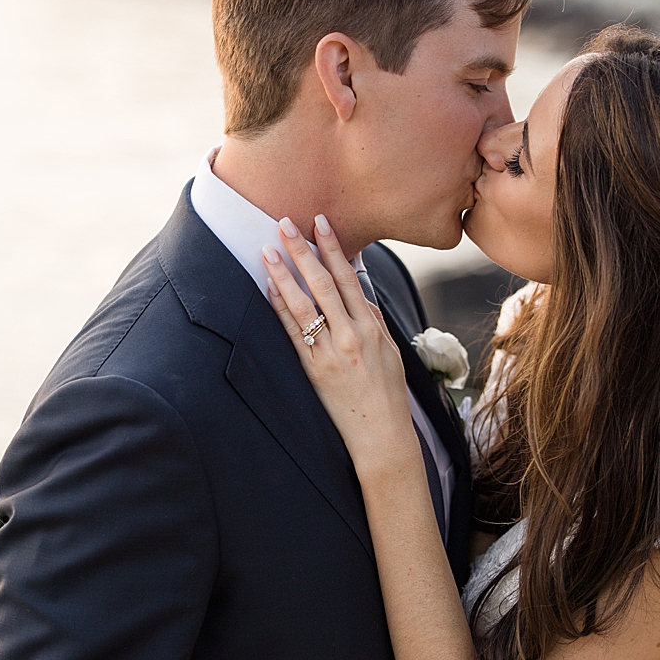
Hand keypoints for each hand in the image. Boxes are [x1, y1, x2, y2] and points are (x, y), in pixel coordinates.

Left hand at [262, 216, 420, 474]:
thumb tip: (359, 291)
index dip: (333, 248)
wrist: (381, 436)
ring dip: (283, 274)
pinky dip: (280, 309)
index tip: (320, 223)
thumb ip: (375, 320)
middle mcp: (351, 336)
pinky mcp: (313, 370)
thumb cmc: (388, 395)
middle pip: (322, 284)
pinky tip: (269, 289)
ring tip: (268, 250)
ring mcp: (330, 353)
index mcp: (372, 328)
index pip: (348, 278)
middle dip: (303, 251)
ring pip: (303, 304)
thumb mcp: (392, 352)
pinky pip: (293, 333)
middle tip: (285, 223)